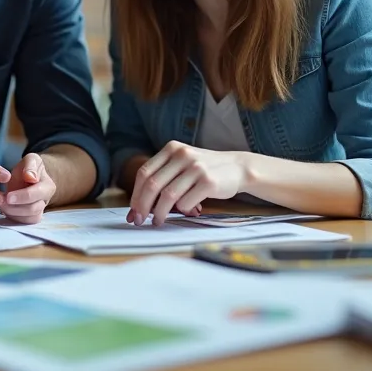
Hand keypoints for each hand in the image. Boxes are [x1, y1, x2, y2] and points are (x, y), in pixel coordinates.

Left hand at [0, 153, 55, 223]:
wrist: (27, 176)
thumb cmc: (28, 167)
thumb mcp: (31, 159)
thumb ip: (31, 166)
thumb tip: (31, 177)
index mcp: (48, 186)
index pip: (36, 194)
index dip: (22, 196)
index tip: (8, 196)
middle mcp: (45, 200)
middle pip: (33, 209)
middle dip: (14, 207)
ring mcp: (38, 210)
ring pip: (29, 219)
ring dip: (13, 214)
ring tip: (0, 204)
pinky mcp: (29, 217)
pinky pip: (23, 223)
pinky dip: (12, 218)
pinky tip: (3, 209)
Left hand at [127, 141, 247, 226]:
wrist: (238, 168)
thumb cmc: (204, 171)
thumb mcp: (182, 164)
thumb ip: (162, 179)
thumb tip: (136, 208)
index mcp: (171, 149)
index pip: (144, 172)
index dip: (136, 194)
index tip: (133, 211)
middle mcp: (182, 155)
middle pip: (153, 185)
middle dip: (142, 206)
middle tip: (139, 220)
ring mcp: (196, 167)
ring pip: (168, 196)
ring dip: (160, 213)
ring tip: (158, 221)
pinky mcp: (209, 181)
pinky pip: (186, 202)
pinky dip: (183, 210)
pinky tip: (189, 211)